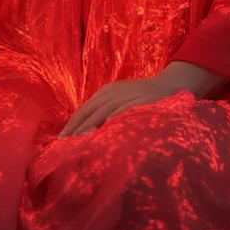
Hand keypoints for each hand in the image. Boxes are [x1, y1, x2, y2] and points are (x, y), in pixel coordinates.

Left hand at [59, 62, 224, 137]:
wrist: (169, 85)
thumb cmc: (142, 97)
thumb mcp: (120, 99)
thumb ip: (105, 112)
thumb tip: (87, 132)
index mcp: (106, 92)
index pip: (84, 109)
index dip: (72, 124)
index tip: (60, 140)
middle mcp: (112, 93)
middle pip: (89, 111)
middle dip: (76, 127)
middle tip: (63, 144)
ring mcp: (125, 97)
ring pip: (102, 112)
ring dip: (89, 126)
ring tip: (78, 140)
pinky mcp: (138, 102)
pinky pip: (123, 112)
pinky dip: (113, 120)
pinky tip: (105, 130)